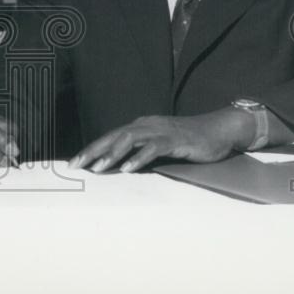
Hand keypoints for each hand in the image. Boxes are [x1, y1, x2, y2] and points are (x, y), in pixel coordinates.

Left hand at [68, 109, 253, 173]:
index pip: (110, 137)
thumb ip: (142, 151)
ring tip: (97, 168)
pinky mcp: (175, 139)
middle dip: (92, 151)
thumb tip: (121, 166)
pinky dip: (138, 158)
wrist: (219, 129)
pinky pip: (153, 148)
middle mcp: (146, 125)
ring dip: (111, 154)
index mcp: (140, 126)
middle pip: (113, 136)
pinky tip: (128, 168)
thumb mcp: (161, 145)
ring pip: (129, 139)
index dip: (91, 149)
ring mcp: (160, 130)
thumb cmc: (189, 140)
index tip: (74, 162)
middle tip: (76, 165)